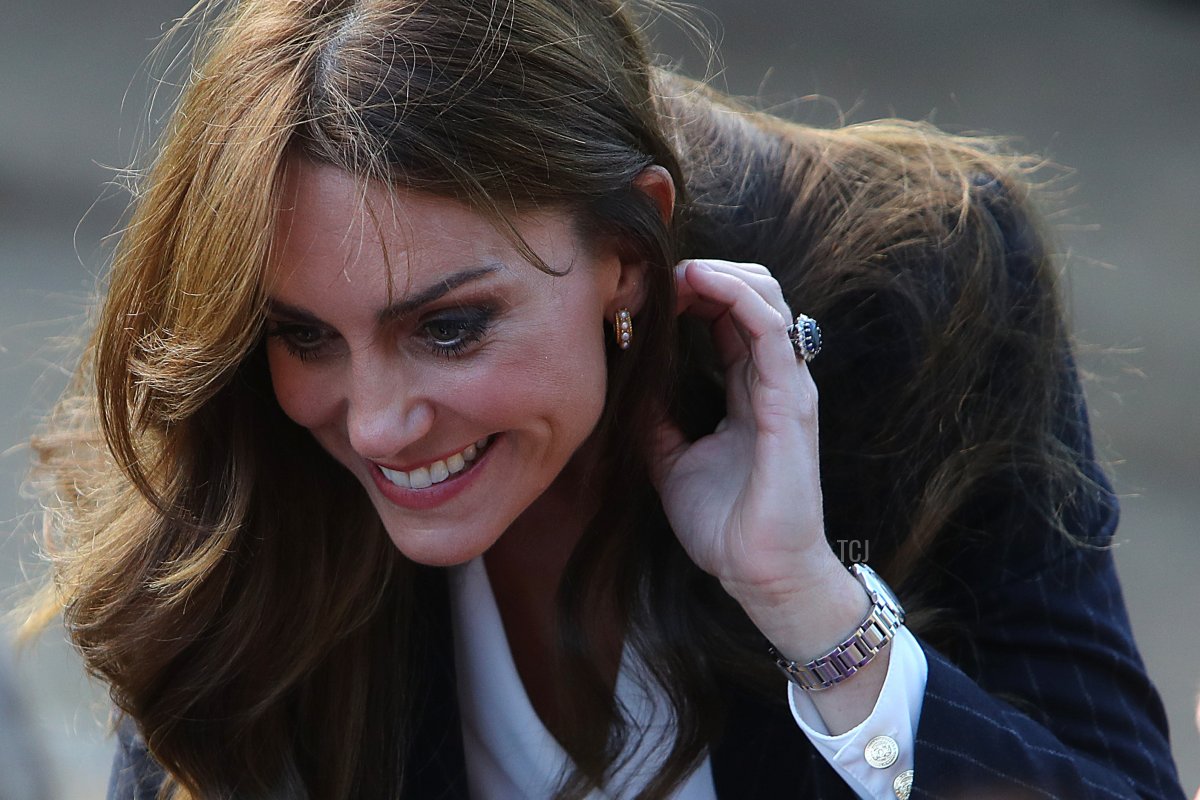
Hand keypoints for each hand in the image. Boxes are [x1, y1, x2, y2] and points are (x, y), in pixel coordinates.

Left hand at [651, 259, 844, 616]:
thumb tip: (627, 387)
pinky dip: (737, 296)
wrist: (758, 573)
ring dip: (722, 273)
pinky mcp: (792, 401)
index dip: (696, 293)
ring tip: (680, 271)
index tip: (652, 291)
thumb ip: (657, 420)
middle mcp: (775, 380)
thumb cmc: (726, 524)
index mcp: (751, 391)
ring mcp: (788, 387)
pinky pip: (771, 331)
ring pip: (768, 300)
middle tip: (662, 274)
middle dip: (711, 272)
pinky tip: (701, 284)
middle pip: (756, 296)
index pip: (732, 318)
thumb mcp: (672, 461)